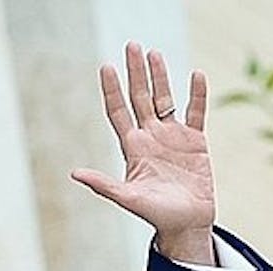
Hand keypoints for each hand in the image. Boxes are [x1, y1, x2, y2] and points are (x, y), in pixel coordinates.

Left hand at [71, 43, 215, 264]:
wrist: (186, 224)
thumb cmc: (155, 215)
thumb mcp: (127, 198)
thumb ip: (103, 184)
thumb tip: (74, 173)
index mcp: (132, 148)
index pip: (118, 112)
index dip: (112, 91)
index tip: (105, 67)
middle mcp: (150, 137)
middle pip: (141, 98)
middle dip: (136, 73)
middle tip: (131, 45)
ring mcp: (173, 137)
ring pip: (165, 99)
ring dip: (161, 77)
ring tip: (154, 53)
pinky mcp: (196, 141)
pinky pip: (197, 112)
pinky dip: (197, 94)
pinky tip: (195, 74)